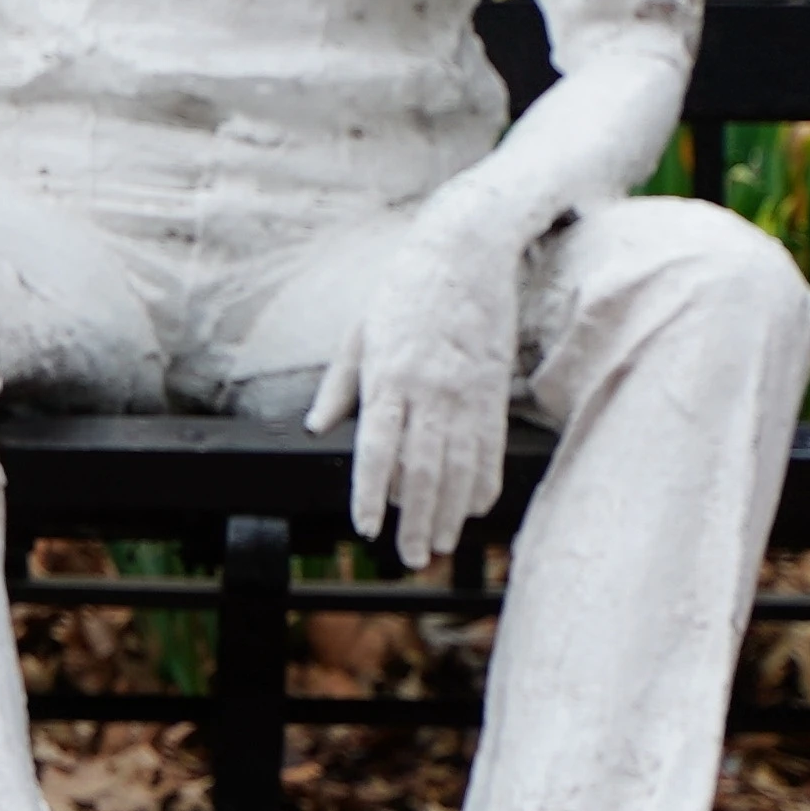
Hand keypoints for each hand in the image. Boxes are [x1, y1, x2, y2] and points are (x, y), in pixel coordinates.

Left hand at [337, 199, 532, 567]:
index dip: (370, 493)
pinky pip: (490, 449)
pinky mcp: (494, 391)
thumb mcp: (359, 330)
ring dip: (450, 512)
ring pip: (459, 467)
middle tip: (411, 558)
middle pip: (422, 470)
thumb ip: (339, 385)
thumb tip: (315, 428)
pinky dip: (483, 483)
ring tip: (440, 545)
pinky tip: (475, 508)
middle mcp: (430, 391)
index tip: (366, 530)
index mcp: (389, 376)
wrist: (467, 252)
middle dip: (416, 520)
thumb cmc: (403, 289)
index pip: (378, 449)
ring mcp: (466, 394)